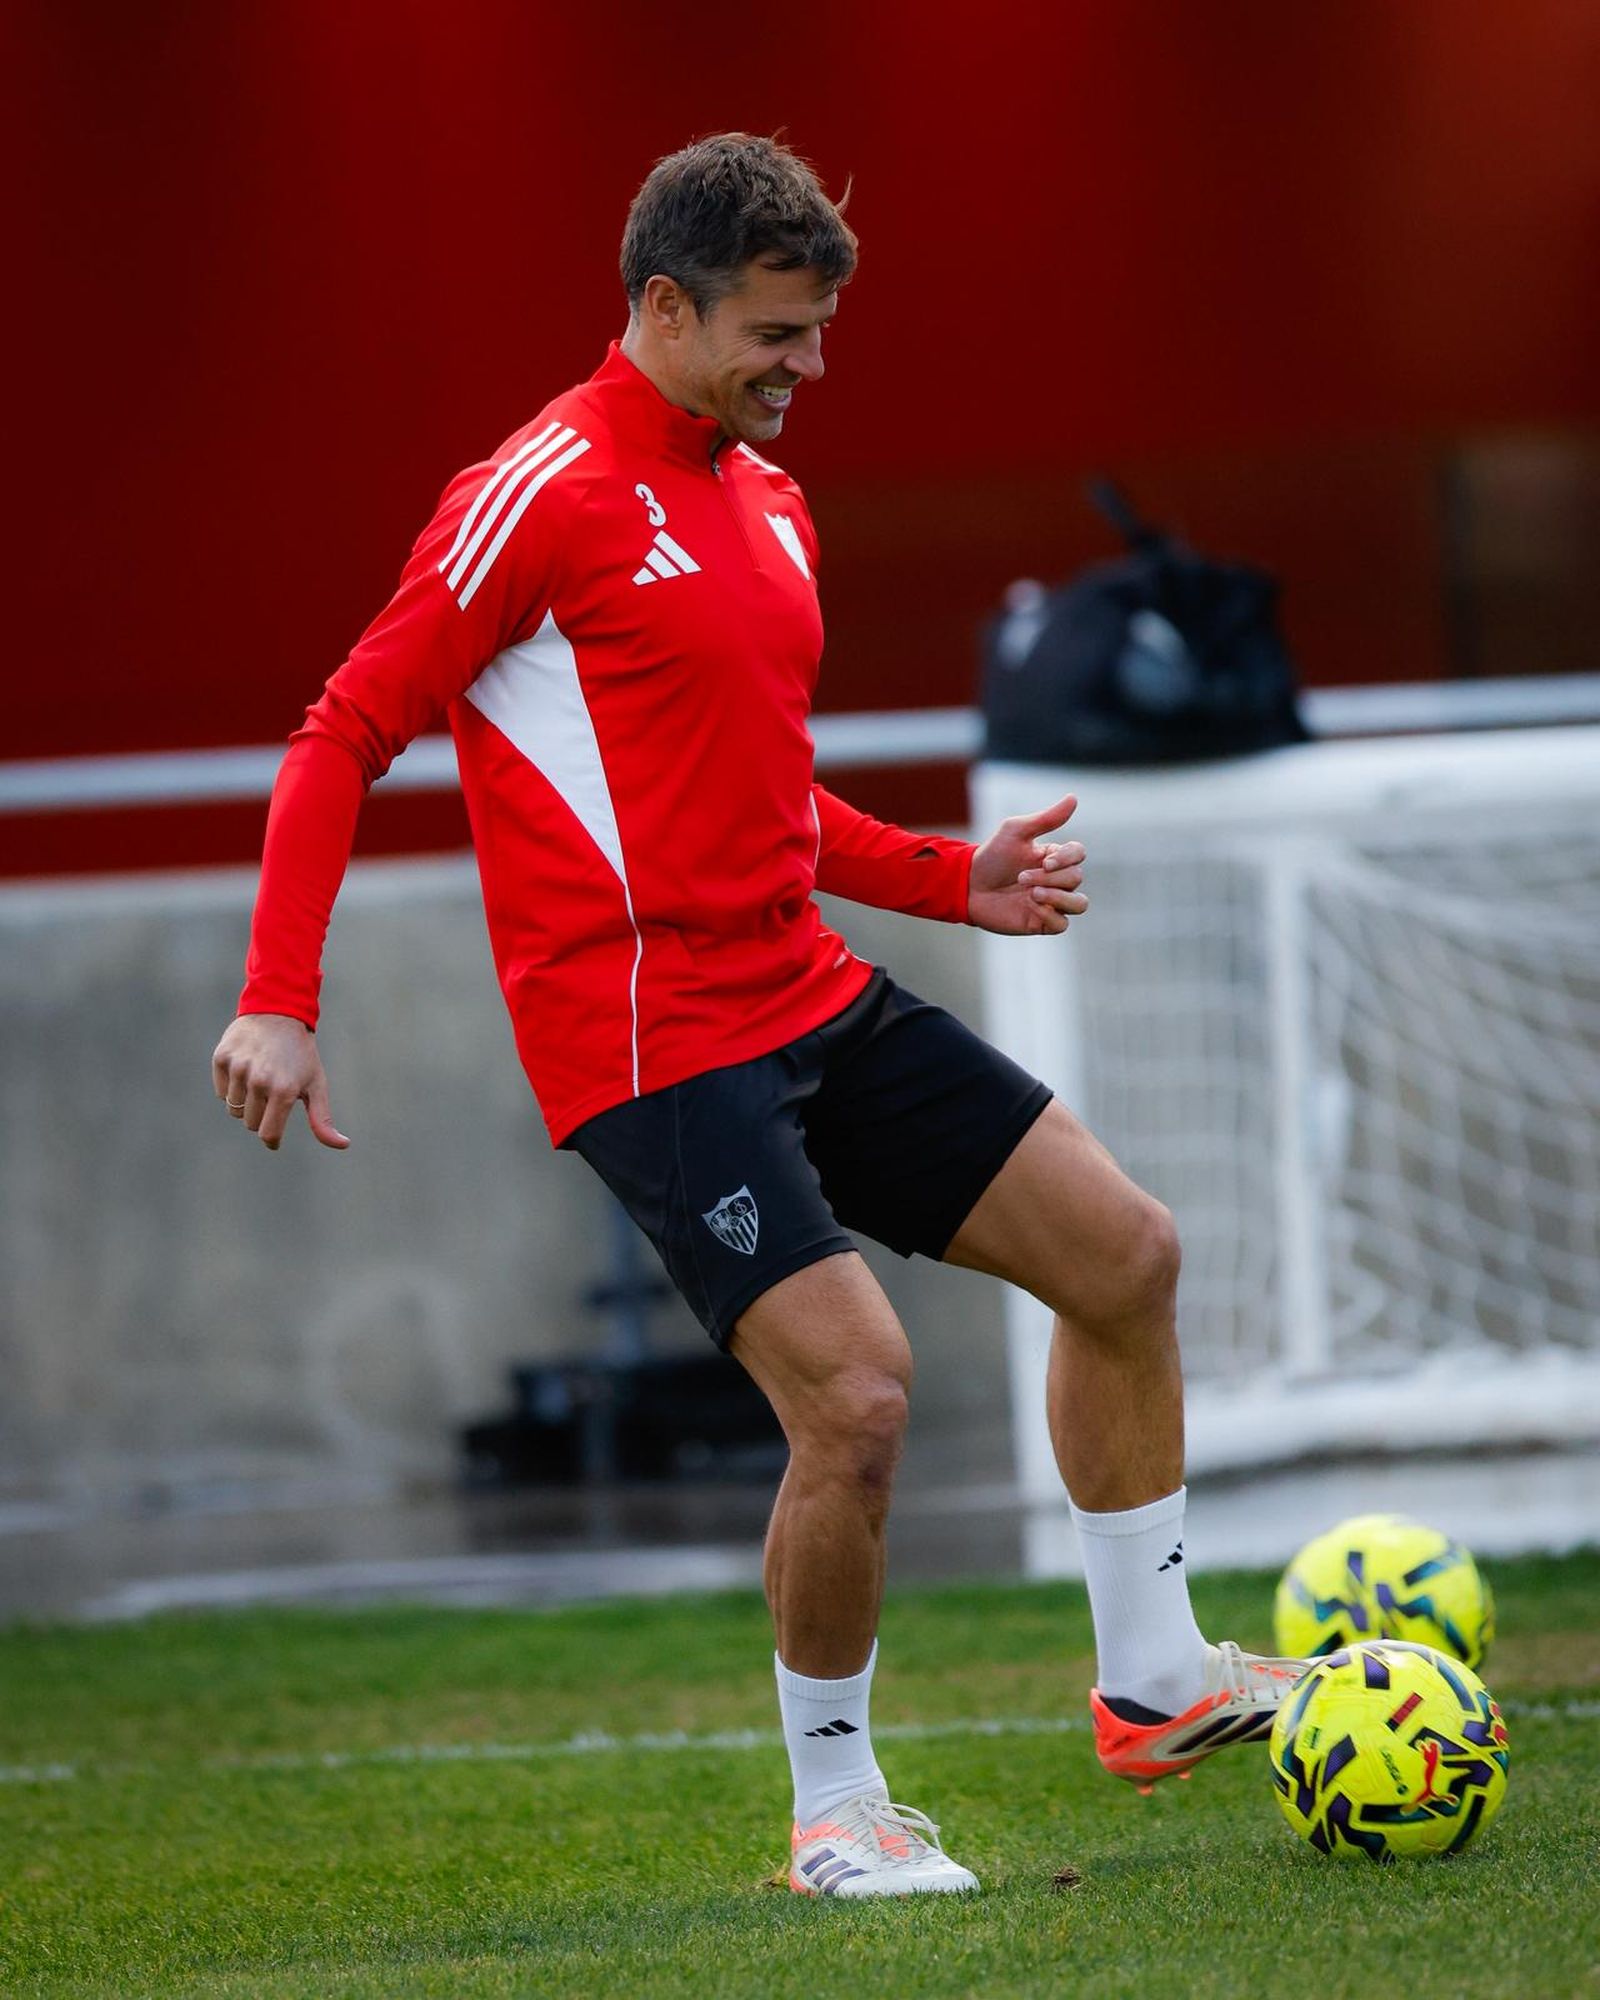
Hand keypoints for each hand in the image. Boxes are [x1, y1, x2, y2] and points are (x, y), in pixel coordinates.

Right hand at [211, 1014, 349, 1152]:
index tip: (274, 1138)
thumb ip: (323, 1119)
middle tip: (272, 1092)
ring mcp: (238, 1068)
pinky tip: (246, 1069)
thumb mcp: (316, 1084)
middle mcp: (259, 1080)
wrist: (278, 1012)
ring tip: (260, 1078)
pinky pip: (221, 1091)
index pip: (268, 1134)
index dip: (272, 1140)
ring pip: (233, 1109)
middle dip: (261, 1114)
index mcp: (284, 1090)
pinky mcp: (222, 1059)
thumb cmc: (301, 1054)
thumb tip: (343, 1145)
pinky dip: (232, 1087)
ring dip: (246, 1101)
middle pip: (250, 1123)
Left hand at [967, 793, 1087, 937]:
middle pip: (1076, 877)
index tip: (1045, 861)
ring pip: (1079, 904)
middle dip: (1050, 878)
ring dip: (1060, 897)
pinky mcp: (1041, 922)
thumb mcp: (1016, 832)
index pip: (1078, 854)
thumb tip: (1074, 797)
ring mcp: (1051, 902)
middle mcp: (1056, 880)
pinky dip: (1051, 916)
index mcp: (1053, 857)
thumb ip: (1046, 818)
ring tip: (1034, 894)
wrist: (967, 886)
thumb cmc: (991, 857)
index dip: (1067, 858)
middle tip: (1021, 877)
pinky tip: (1032, 907)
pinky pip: (1062, 925)